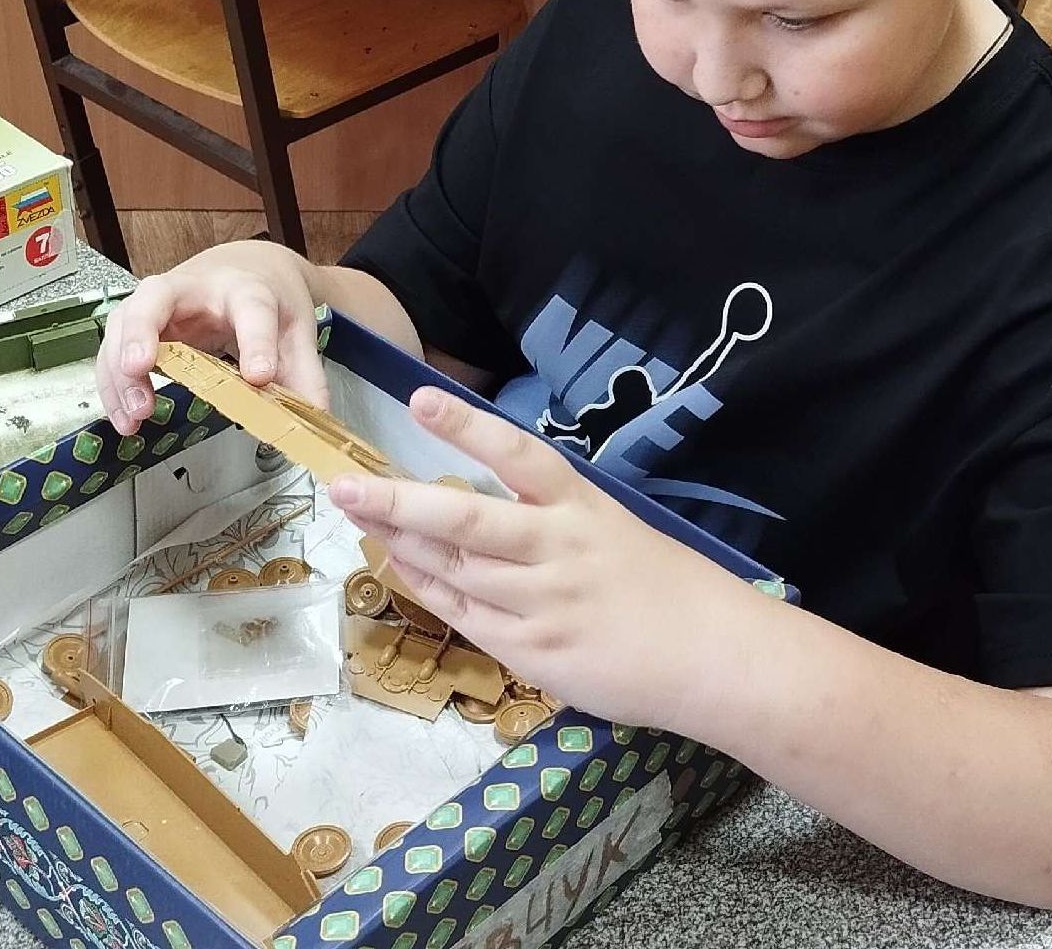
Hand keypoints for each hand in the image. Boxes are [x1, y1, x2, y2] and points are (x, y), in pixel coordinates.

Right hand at [95, 240, 327, 435]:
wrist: (246, 267)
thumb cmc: (267, 298)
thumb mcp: (296, 330)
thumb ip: (304, 373)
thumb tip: (314, 416)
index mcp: (247, 289)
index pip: (253, 310)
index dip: (256, 343)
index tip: (259, 377)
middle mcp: (195, 288)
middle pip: (157, 296)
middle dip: (142, 331)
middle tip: (140, 366)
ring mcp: (160, 302)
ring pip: (124, 325)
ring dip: (120, 371)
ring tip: (136, 414)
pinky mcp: (139, 323)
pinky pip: (115, 350)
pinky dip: (114, 385)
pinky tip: (126, 418)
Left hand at [328, 386, 762, 734]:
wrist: (708, 652)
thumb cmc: (661, 582)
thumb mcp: (610, 528)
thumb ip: (548, 516)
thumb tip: (472, 505)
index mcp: (582, 507)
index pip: (519, 456)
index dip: (469, 427)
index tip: (421, 399)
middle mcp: (558, 548)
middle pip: (467, 519)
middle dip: (400, 501)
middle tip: (343, 484)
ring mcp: (543, 603)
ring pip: (455, 569)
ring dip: (401, 544)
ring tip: (358, 517)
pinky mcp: (533, 653)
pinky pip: (466, 617)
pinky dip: (428, 590)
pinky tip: (399, 568)